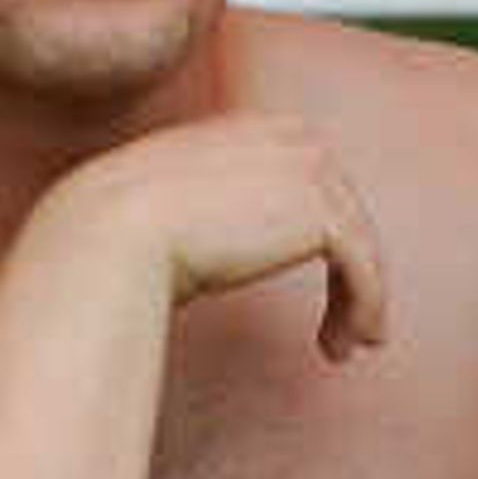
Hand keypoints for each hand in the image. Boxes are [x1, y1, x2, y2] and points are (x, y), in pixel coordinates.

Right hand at [87, 114, 386, 357]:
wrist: (111, 233)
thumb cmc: (116, 234)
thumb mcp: (167, 208)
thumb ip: (206, 213)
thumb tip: (216, 250)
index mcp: (247, 131)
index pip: (307, 177)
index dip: (321, 231)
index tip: (320, 278)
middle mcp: (284, 139)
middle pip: (342, 205)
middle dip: (351, 264)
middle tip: (349, 323)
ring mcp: (308, 171)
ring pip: (358, 240)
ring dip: (359, 298)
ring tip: (348, 346)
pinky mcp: (321, 214)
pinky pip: (362, 267)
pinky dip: (365, 307)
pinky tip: (346, 347)